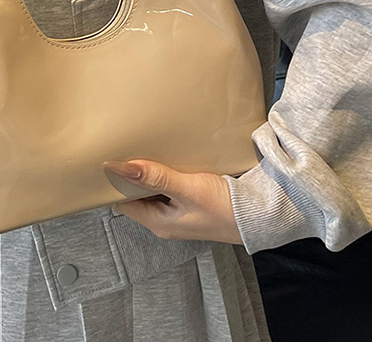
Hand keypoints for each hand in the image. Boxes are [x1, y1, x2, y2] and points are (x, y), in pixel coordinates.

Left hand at [104, 159, 242, 244]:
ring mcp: (178, 212)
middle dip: (131, 175)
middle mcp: (165, 220)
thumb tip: (120, 168)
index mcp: (158, 223)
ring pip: (153, 189)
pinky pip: (168, 187)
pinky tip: (165, 157)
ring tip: (141, 148)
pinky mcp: (190, 203)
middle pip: (136, 195)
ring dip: (148, 173)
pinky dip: (165, 173)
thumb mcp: (187, 189)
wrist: (262, 214)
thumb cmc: (225, 207)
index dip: (114, 183)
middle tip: (124, 148)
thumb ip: (155, 178)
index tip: (109, 160)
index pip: (122, 202)